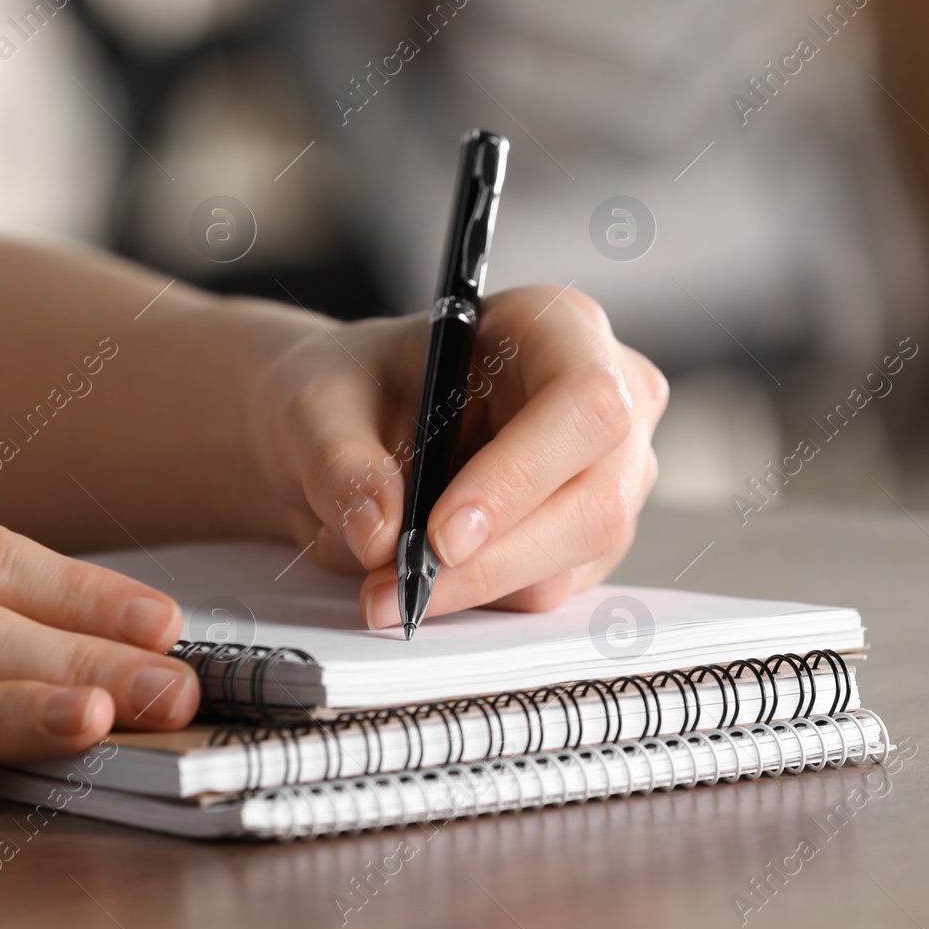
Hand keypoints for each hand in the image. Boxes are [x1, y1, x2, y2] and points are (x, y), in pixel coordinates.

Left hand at [248, 285, 667, 625]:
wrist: (351, 426)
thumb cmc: (355, 389)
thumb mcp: (319, 405)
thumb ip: (341, 463)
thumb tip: (377, 534)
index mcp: (558, 328)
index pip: (583, 402)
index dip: (520, 474)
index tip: (441, 534)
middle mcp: (608, 400)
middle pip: (594, 500)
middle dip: (491, 560)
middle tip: (399, 589)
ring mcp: (609, 475)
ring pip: (573, 559)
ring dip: (475, 588)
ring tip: (384, 588)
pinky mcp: (586, 539)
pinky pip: (548, 588)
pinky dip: (479, 599)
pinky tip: (419, 580)